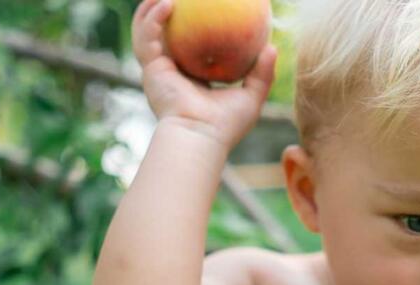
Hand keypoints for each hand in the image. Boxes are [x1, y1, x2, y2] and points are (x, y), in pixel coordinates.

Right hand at [131, 0, 277, 149]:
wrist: (201, 137)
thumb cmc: (226, 125)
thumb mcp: (251, 97)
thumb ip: (262, 73)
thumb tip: (272, 47)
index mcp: (191, 80)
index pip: (189, 48)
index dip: (192, 28)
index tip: (204, 8)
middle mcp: (171, 74)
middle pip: (164, 36)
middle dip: (164, 13)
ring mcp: (158, 71)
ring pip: (147, 32)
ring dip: (151, 9)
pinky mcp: (150, 70)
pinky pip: (148, 37)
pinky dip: (154, 18)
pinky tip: (167, 3)